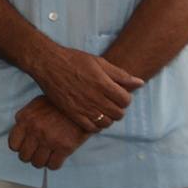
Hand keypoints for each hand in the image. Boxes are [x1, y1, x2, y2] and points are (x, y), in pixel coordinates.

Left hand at [8, 95, 89, 168]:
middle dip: (30, 156)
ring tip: (47, 156)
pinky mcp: (65, 147)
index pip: (13, 144)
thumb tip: (20, 136)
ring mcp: (49, 139)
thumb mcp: (35, 106)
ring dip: (41, 161)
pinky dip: (53, 164)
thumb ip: (25, 120)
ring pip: (37, 163)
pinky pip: (53, 165)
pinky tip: (56, 157)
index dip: (20, 148)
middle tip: (37, 153)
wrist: (81, 103)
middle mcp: (35, 130)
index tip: (26, 146)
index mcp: (25, 119)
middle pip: (24, 156)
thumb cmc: (57, 104)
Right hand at [27, 46, 142, 132]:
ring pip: (106, 122)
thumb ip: (120, 74)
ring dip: (108, 118)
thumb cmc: (74, 60)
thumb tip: (140, 83)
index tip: (119, 94)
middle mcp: (94, 98)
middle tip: (111, 102)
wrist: (48, 64)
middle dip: (118, 108)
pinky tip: (93, 117)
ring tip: (103, 110)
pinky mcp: (72, 113)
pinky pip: (90, 128)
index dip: (125, 98)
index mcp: (103, 84)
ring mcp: (83, 107)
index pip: (126, 100)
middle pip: (118, 113)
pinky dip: (96, 125)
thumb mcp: (99, 62)